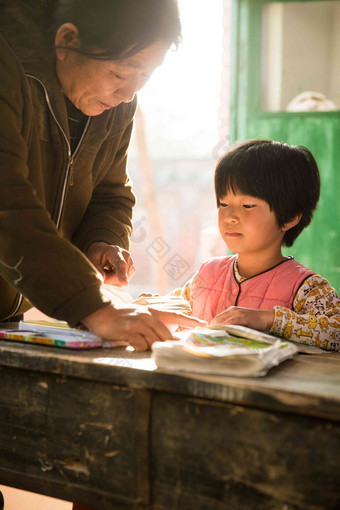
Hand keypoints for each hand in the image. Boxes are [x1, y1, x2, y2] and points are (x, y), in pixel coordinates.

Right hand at [82, 304, 206, 350]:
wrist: (100, 313)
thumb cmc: (120, 318)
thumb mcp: (139, 317)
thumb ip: (151, 325)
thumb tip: (163, 339)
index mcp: (152, 312)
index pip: (176, 316)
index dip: (191, 321)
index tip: (204, 325)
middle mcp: (148, 316)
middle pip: (165, 336)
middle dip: (163, 345)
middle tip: (158, 349)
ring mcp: (139, 323)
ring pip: (153, 342)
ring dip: (147, 347)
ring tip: (137, 342)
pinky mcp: (129, 330)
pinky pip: (140, 345)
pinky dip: (137, 348)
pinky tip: (130, 342)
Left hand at [86, 242, 134, 285]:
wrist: (103, 251)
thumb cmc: (97, 256)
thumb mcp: (92, 262)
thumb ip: (97, 271)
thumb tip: (103, 279)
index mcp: (113, 251)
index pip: (120, 263)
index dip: (122, 273)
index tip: (125, 283)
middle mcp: (125, 255)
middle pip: (119, 276)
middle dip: (108, 278)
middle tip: (101, 271)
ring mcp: (130, 262)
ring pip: (121, 281)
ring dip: (111, 279)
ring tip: (107, 269)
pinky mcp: (132, 269)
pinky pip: (122, 281)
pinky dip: (115, 280)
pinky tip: (112, 272)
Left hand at [210, 306, 274, 330]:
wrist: (267, 318)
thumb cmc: (255, 321)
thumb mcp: (242, 321)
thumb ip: (233, 324)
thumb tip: (224, 333)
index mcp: (232, 310)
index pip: (218, 317)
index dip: (212, 325)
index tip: (207, 332)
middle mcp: (233, 310)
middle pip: (218, 319)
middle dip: (211, 327)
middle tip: (207, 336)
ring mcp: (238, 313)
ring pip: (223, 320)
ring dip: (216, 328)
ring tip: (211, 336)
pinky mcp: (243, 317)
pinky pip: (231, 322)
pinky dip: (225, 327)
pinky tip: (221, 332)